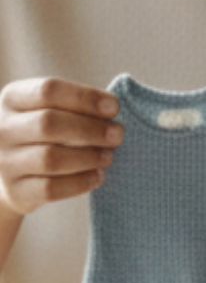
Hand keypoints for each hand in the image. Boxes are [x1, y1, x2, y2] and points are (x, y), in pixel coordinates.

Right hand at [0, 78, 121, 214]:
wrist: (10, 173)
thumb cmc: (42, 133)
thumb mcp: (50, 109)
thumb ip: (75, 105)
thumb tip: (112, 109)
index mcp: (12, 98)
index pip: (48, 90)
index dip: (85, 98)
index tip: (114, 107)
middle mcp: (2, 128)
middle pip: (49, 123)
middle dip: (91, 129)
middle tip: (117, 134)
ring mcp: (5, 162)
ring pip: (50, 158)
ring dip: (88, 156)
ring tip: (108, 155)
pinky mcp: (15, 191)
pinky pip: (51, 188)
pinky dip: (81, 182)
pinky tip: (98, 176)